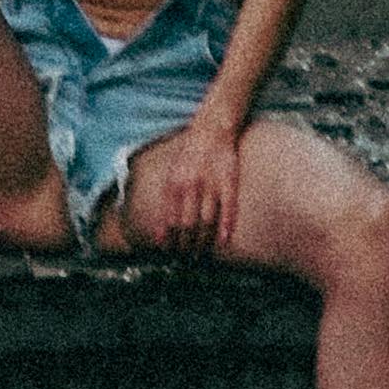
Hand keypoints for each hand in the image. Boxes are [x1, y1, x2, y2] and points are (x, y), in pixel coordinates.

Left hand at [122, 109, 243, 257]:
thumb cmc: (189, 154)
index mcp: (174, 183)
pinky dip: (226, 226)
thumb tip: (159, 234)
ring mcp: (211, 184)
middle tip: (186, 259)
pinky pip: (228, 208)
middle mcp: (191, 185)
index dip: (170, 240)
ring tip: (201, 255)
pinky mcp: (229, 181)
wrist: (212, 129)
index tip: (170, 254)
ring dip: (203, 241)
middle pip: (187, 224)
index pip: (170, 220)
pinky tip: (223, 241)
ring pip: (206, 220)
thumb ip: (166, 202)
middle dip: (186, 245)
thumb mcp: (171, 173)